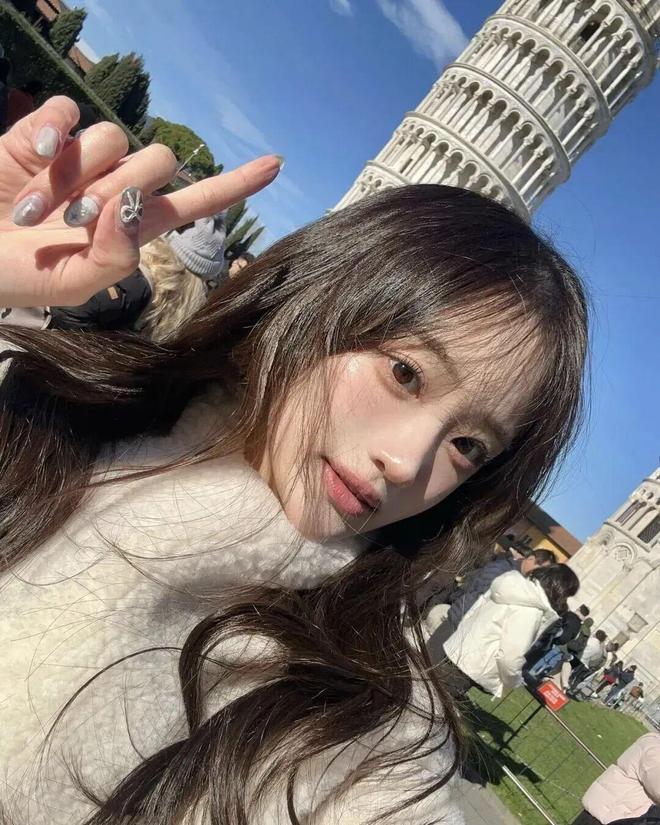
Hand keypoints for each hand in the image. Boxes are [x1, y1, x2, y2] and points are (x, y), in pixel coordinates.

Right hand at [0, 96, 281, 307]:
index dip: (235, 184)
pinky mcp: (44, 134)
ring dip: (76, 173)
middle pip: (158, 160)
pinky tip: (33, 156)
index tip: (275, 164)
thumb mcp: (69, 284)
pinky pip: (67, 113)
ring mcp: (83, 159)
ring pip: (114, 138)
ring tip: (36, 208)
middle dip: (121, 188)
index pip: (196, 201)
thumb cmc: (17, 276)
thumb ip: (112, 258)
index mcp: (134, 226)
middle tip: (75, 221)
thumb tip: (134, 211)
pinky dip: (52, 132)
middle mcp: (116, 186)